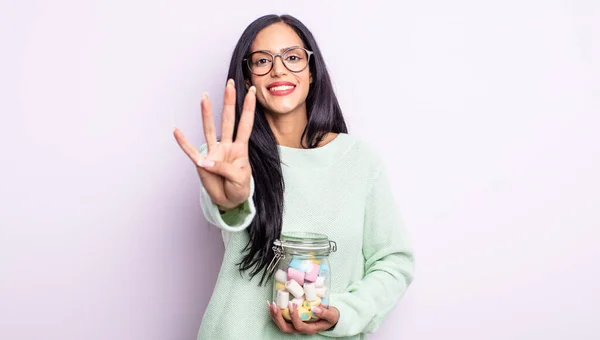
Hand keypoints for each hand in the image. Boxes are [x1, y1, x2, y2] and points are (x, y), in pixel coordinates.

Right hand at [173, 79, 255, 209]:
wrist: (230, 201)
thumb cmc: (239, 187)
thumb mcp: (239, 179)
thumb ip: (224, 168)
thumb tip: (205, 161)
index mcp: (240, 148)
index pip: (245, 124)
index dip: (249, 108)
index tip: (252, 91)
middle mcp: (226, 146)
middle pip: (228, 120)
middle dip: (229, 102)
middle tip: (230, 84)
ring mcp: (213, 153)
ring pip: (209, 129)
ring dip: (207, 114)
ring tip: (204, 97)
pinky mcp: (202, 164)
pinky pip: (191, 151)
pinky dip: (183, 142)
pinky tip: (176, 130)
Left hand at [268, 301, 339, 334]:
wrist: (330, 319)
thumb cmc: (331, 317)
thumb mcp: (332, 315)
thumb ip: (324, 313)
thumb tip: (315, 308)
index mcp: (310, 329)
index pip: (299, 326)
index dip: (293, 316)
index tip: (292, 304)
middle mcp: (301, 329)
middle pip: (286, 328)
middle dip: (278, 318)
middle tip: (275, 306)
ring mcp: (296, 326)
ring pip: (282, 325)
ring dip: (274, 316)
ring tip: (271, 304)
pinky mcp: (293, 321)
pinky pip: (282, 320)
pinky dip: (276, 313)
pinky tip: (272, 305)